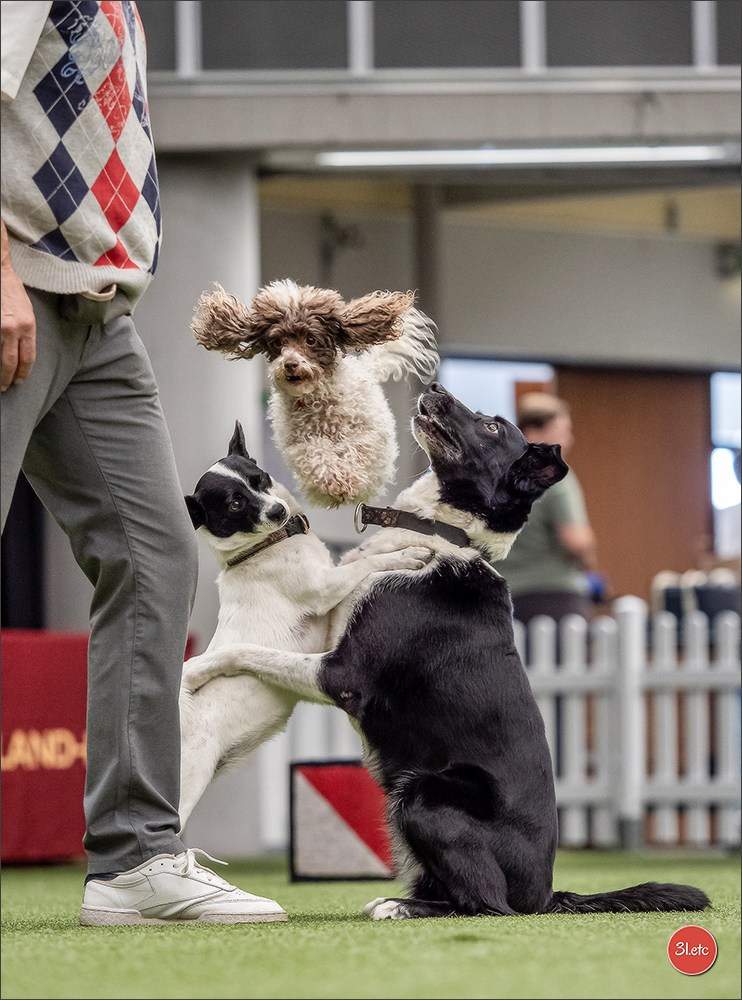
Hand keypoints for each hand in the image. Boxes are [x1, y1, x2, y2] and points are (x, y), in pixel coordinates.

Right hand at [1, 221, 36, 391]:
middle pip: (11, 362)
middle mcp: (13, 329)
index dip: (23, 372)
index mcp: (28, 326)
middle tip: (5, 387)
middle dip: (8, 377)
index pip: (27, 357)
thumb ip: (26, 333)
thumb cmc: (13, 292)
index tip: (20, 381)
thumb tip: (22, 352)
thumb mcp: (27, 313)